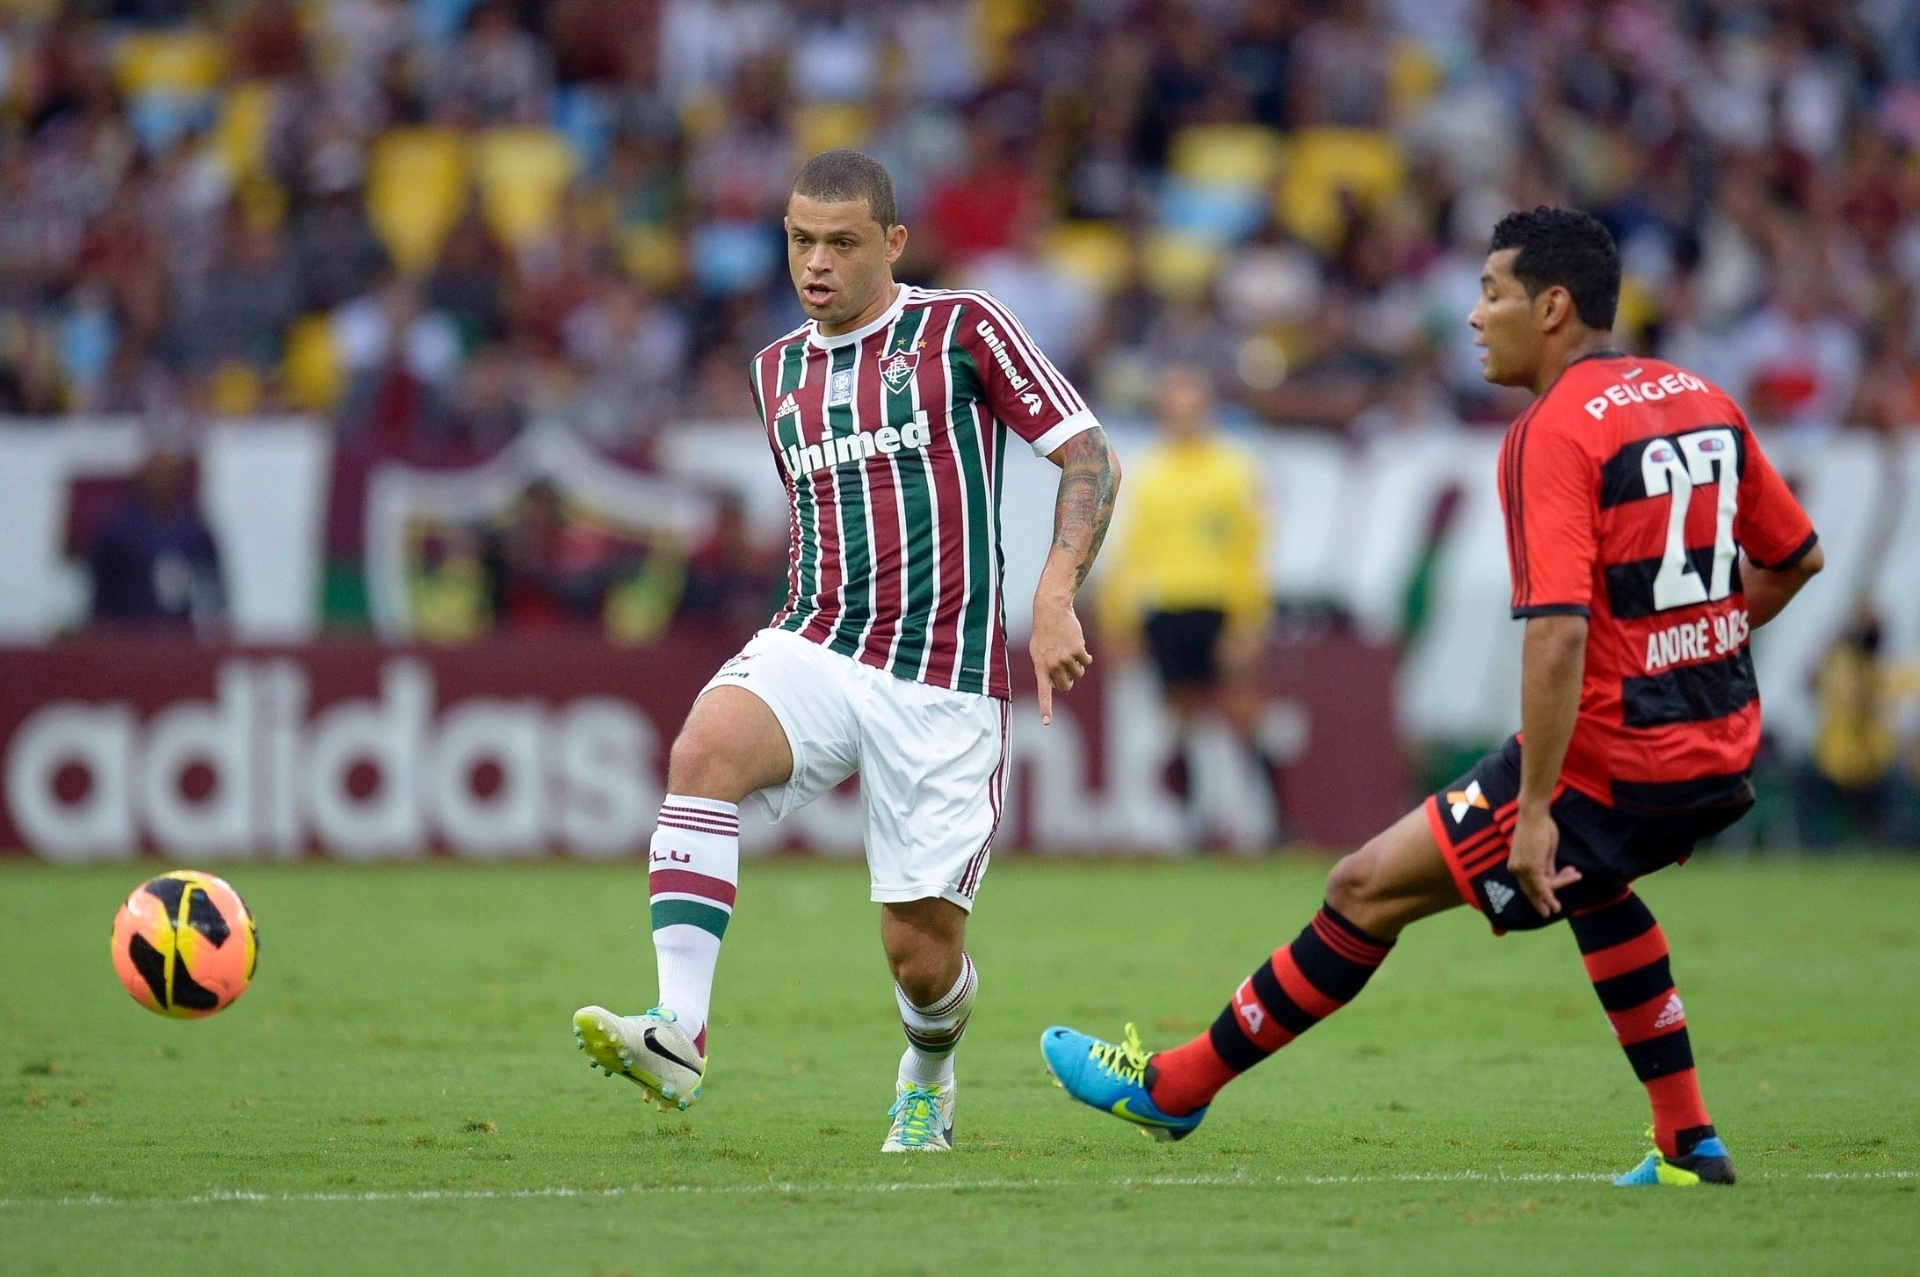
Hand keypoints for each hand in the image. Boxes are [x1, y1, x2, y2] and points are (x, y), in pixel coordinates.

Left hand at [1029, 601, 1091, 725]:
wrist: (1051, 611)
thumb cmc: (1044, 632)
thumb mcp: (1037, 651)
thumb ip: (1046, 669)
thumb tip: (1062, 685)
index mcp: (1041, 667)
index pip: (1043, 692)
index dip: (1046, 708)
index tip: (1047, 722)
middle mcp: (1053, 665)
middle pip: (1066, 686)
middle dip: (1068, 680)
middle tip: (1065, 667)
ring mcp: (1066, 658)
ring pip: (1078, 674)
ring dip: (1077, 666)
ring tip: (1069, 651)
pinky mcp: (1078, 650)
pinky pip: (1086, 662)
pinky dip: (1085, 657)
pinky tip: (1078, 645)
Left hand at [1506, 807, 1580, 918]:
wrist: (1535, 815)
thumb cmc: (1540, 828)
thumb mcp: (1544, 852)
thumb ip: (1546, 867)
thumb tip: (1553, 879)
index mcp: (1516, 865)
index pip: (1530, 884)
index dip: (1542, 892)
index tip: (1554, 897)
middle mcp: (1515, 869)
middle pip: (1534, 890)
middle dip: (1543, 901)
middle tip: (1551, 912)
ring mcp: (1522, 869)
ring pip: (1543, 888)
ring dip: (1559, 888)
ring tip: (1570, 887)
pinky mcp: (1531, 868)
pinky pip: (1543, 886)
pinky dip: (1550, 896)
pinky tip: (1556, 905)